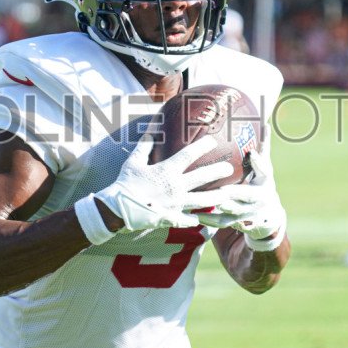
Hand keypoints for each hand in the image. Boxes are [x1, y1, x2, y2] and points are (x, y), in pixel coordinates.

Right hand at [94, 135, 233, 231]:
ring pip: (202, 200)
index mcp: (166, 171)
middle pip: (202, 177)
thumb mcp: (134, 161)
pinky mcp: (172, 218)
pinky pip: (188, 220)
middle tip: (230, 168)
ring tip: (228, 195)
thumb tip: (151, 127)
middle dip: (218, 171)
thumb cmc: (125, 183)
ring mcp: (175, 204)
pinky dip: (196, 219)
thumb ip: (145, 144)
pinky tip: (204, 219)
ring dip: (217, 197)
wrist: (117, 209)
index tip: (213, 141)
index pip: (189, 155)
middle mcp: (175, 187)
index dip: (203, 146)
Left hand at [197, 151, 286, 248]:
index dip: (253, 171)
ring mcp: (245, 215)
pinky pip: (221, 223)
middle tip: (218, 190)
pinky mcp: (235, 223)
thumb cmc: (263, 183)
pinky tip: (195, 216)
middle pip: (243, 200)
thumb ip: (263, 150)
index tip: (242, 166)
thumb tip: (266, 125)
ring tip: (199, 206)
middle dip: (231, 195)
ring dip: (215, 211)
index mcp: (263, 187)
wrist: (268, 213)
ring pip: (230, 214)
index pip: (261, 176)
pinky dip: (209, 220)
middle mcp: (256, 203)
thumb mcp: (266, 169)